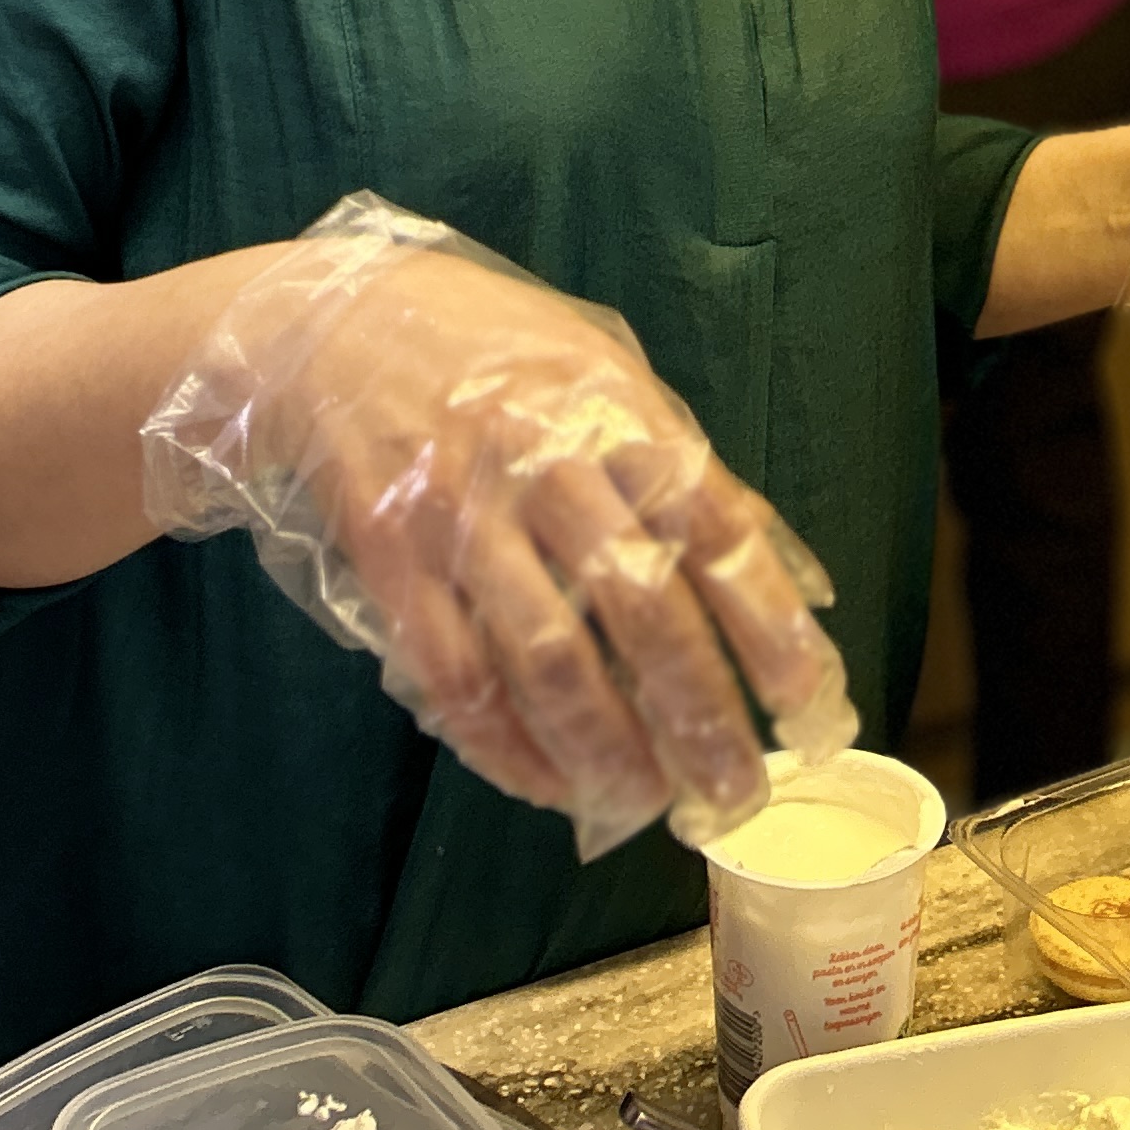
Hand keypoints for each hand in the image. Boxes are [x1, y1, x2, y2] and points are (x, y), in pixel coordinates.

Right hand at [140, 195, 851, 857]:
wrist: (324, 324)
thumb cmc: (489, 347)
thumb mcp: (603, 367)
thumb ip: (690, 465)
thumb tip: (799, 578)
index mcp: (613, 407)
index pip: (713, 525)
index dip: (766, 620)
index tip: (806, 701)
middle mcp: (545, 460)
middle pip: (639, 605)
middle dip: (698, 710)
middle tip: (739, 791)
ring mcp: (462, 513)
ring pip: (547, 656)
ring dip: (606, 746)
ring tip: (650, 806)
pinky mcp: (389, 558)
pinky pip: (455, 674)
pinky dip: (505, 744)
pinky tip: (550, 785)